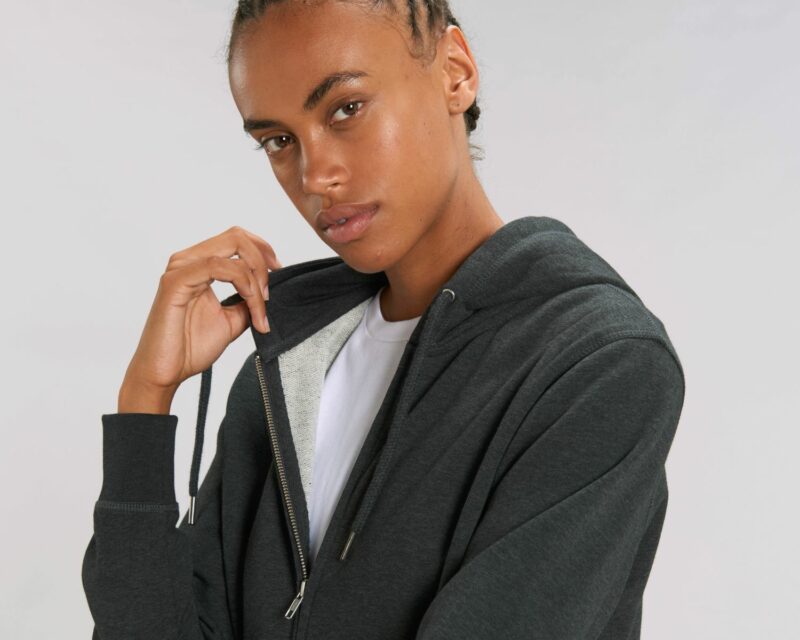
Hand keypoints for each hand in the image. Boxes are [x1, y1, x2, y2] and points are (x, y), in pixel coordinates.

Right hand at [117, 226, 281, 412]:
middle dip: (263, 260)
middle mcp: (188, 260)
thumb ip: (248, 301)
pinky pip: (219, 267)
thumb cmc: (189, 347)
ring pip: (232, 248)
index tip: (278, 273)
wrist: (165, 373)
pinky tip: (251, 307)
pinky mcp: (176, 282)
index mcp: (199, 264)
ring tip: (260, 308)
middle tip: (270, 292)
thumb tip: (268, 291)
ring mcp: (180, 268)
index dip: (263, 250)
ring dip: (256, 278)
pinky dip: (245, 285)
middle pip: (237, 235)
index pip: (236, 238)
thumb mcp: (232, 320)